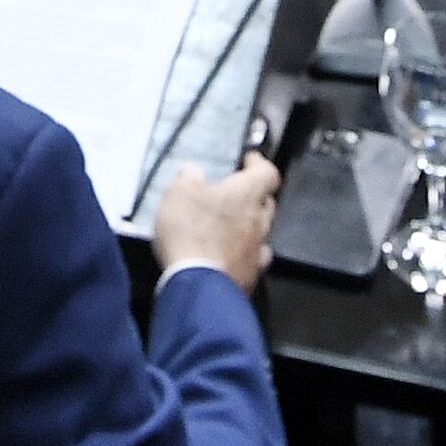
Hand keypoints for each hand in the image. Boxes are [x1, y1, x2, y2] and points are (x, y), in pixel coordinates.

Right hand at [149, 155, 279, 293]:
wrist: (199, 285)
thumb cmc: (191, 233)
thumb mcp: (178, 194)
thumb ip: (187, 179)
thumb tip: (192, 172)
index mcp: (247, 194)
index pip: (268, 172)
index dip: (259, 164)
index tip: (249, 160)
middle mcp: (259, 221)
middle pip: (266, 203)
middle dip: (253, 197)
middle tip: (234, 195)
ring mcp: (258, 251)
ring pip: (261, 232)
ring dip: (248, 227)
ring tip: (229, 228)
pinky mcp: (250, 276)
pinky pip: (252, 259)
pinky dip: (243, 254)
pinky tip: (228, 256)